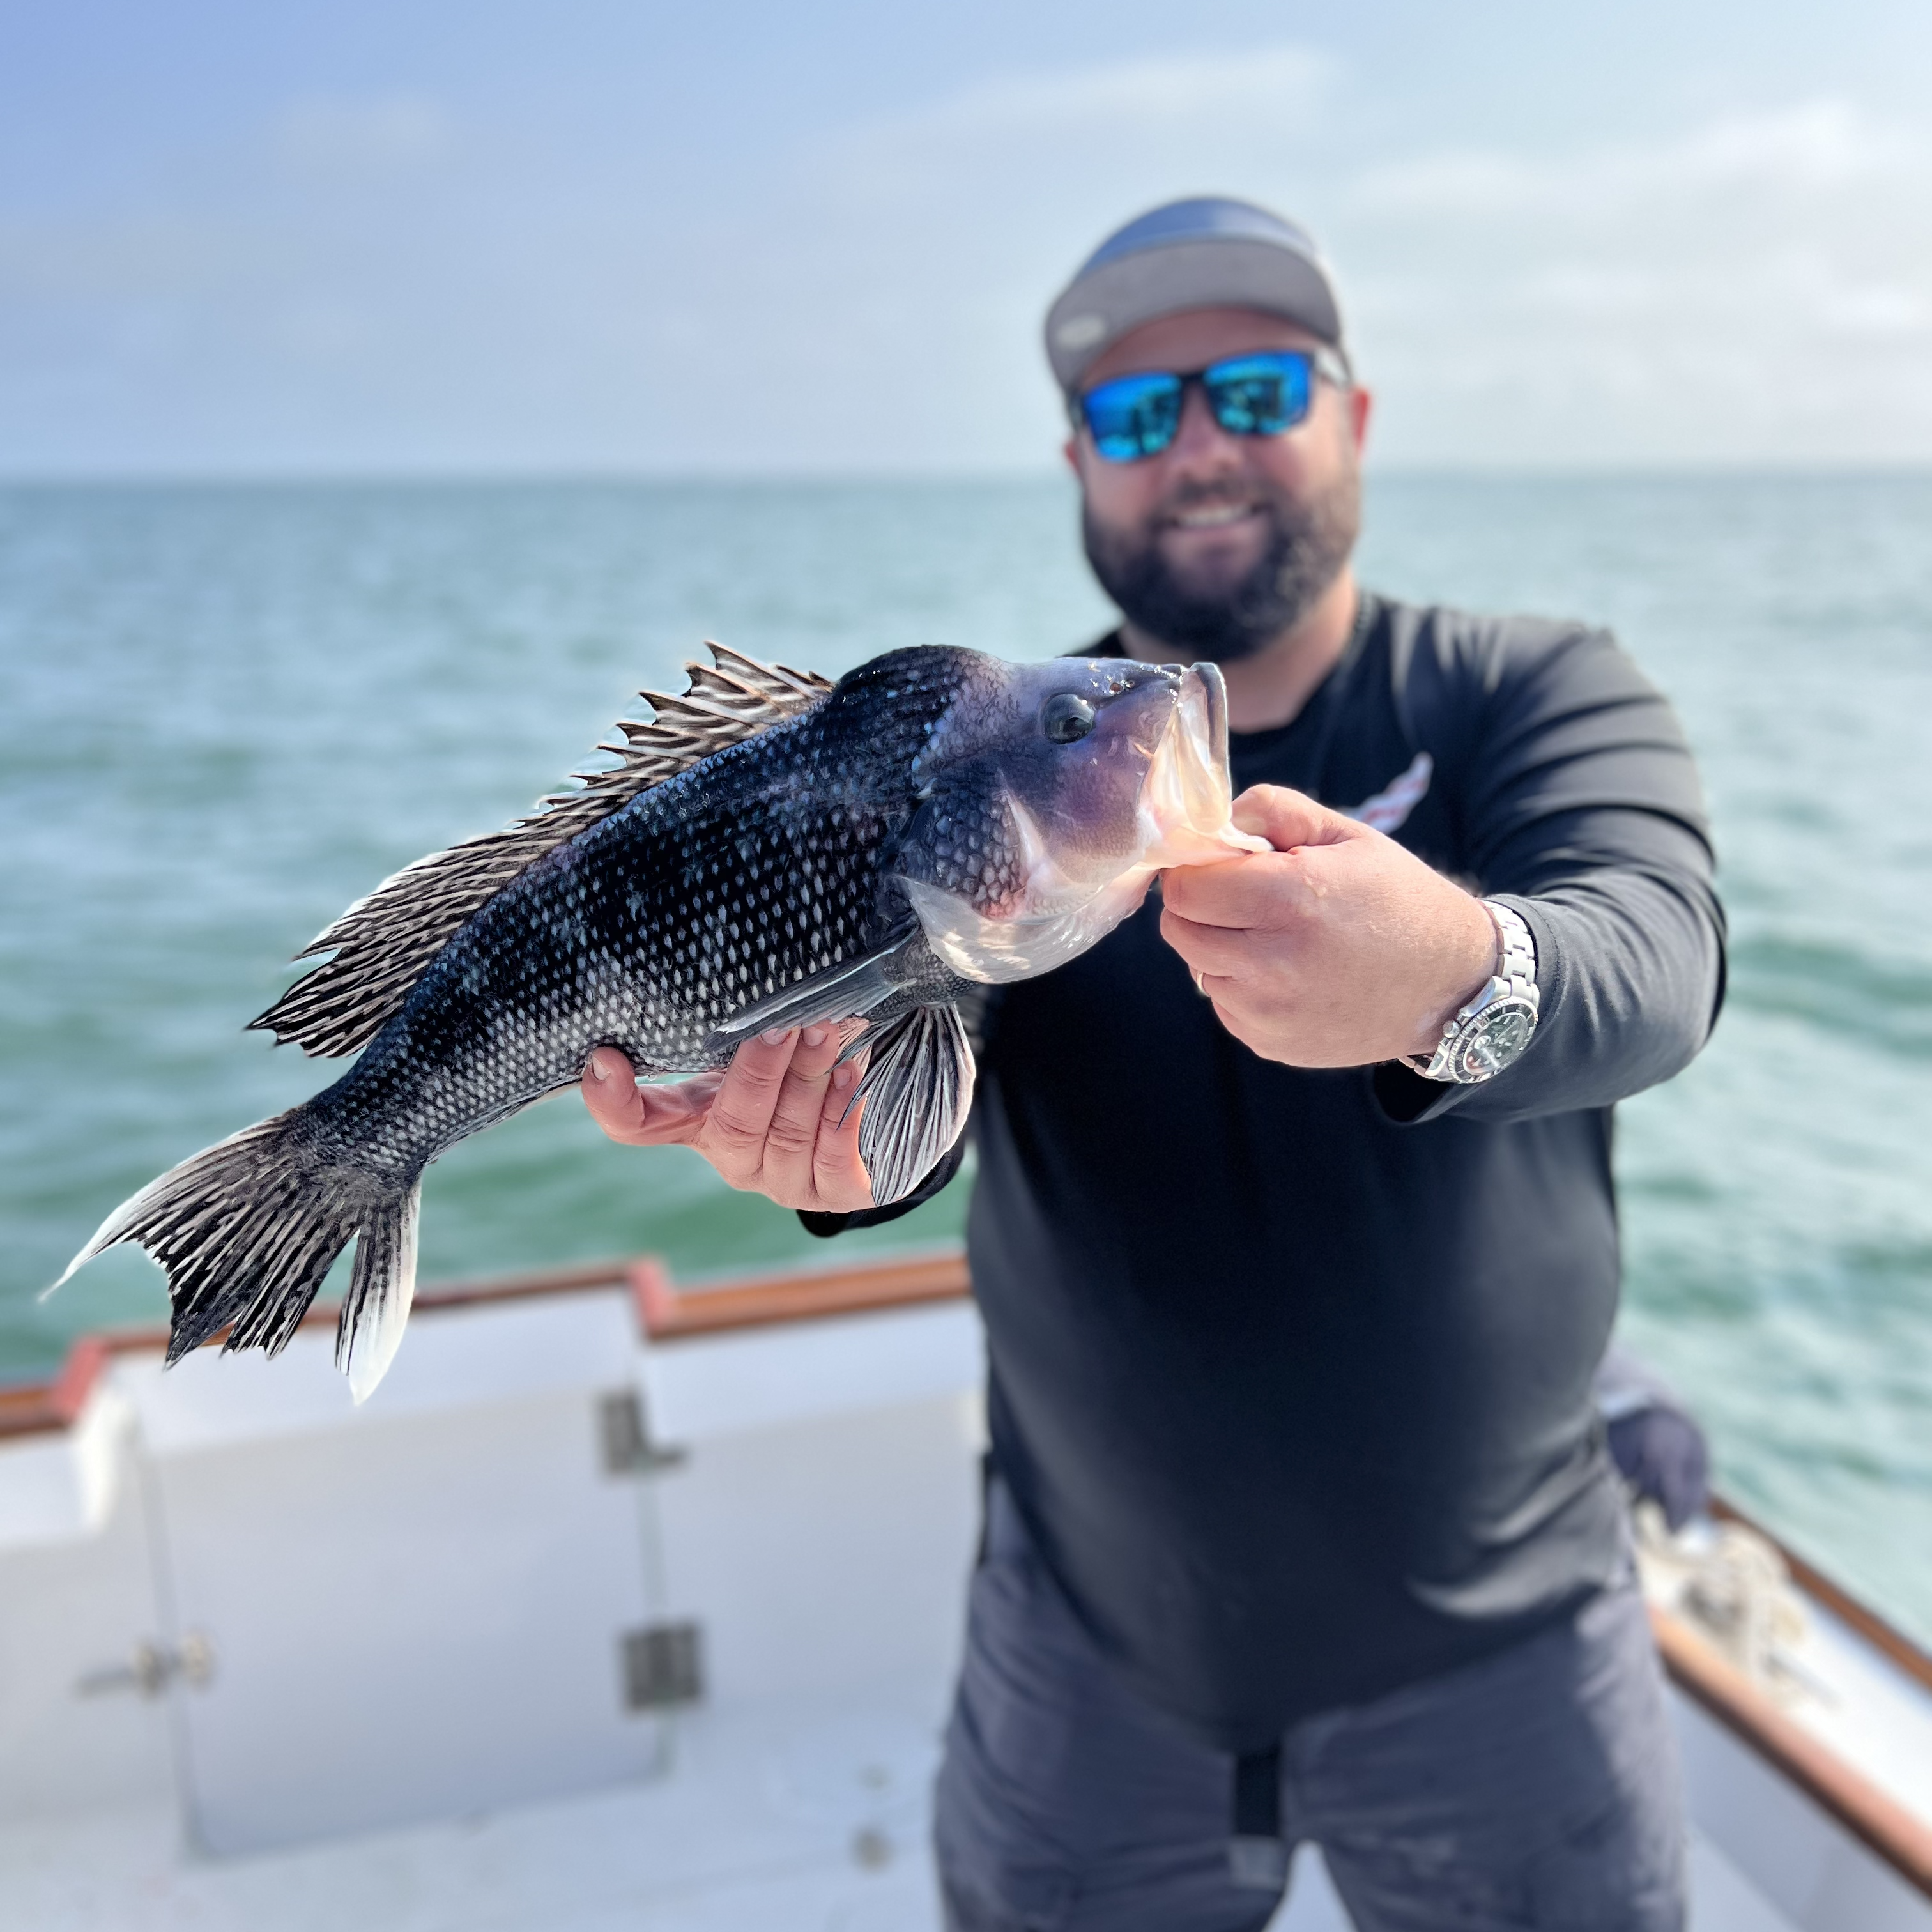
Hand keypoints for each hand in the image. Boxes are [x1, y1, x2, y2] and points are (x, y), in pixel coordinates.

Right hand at [581, 1023, 874, 1212]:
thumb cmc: (799, 1066)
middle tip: (780, 1025)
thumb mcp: (758, 1042)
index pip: (638, 1124)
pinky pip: (833, 1161)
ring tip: (826, 1031)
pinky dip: (842, 1116)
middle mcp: (736, 1157)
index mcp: (699, 1119)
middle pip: (733, 1125)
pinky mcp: (834, 1193)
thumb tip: (738, 967)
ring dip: (808, 1080)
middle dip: (758, 1072)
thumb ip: (740, 1021)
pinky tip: (851, 1074)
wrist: (869, 1120)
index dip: (615, 1102)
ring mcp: (783, 1180)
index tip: (604, 1059)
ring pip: (788, 1136)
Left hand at [1158, 785, 1498, 1068]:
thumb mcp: (1346, 836)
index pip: (1185, 886)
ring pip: (1198, 968)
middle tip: (1242, 897)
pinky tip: (1289, 973)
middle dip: (1200, 907)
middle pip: (1180, 929)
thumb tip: (1216, 819)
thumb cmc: (1398, 899)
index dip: (1195, 869)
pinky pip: (1225, 1005)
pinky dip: (1241, 986)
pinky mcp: (1272, 1044)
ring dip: (1220, 947)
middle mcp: (1272, 963)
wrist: (1451, 983)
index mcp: (1289, 899)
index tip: (1221, 864)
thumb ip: (1275, 811)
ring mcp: (1270, 1012)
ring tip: (1276, 935)